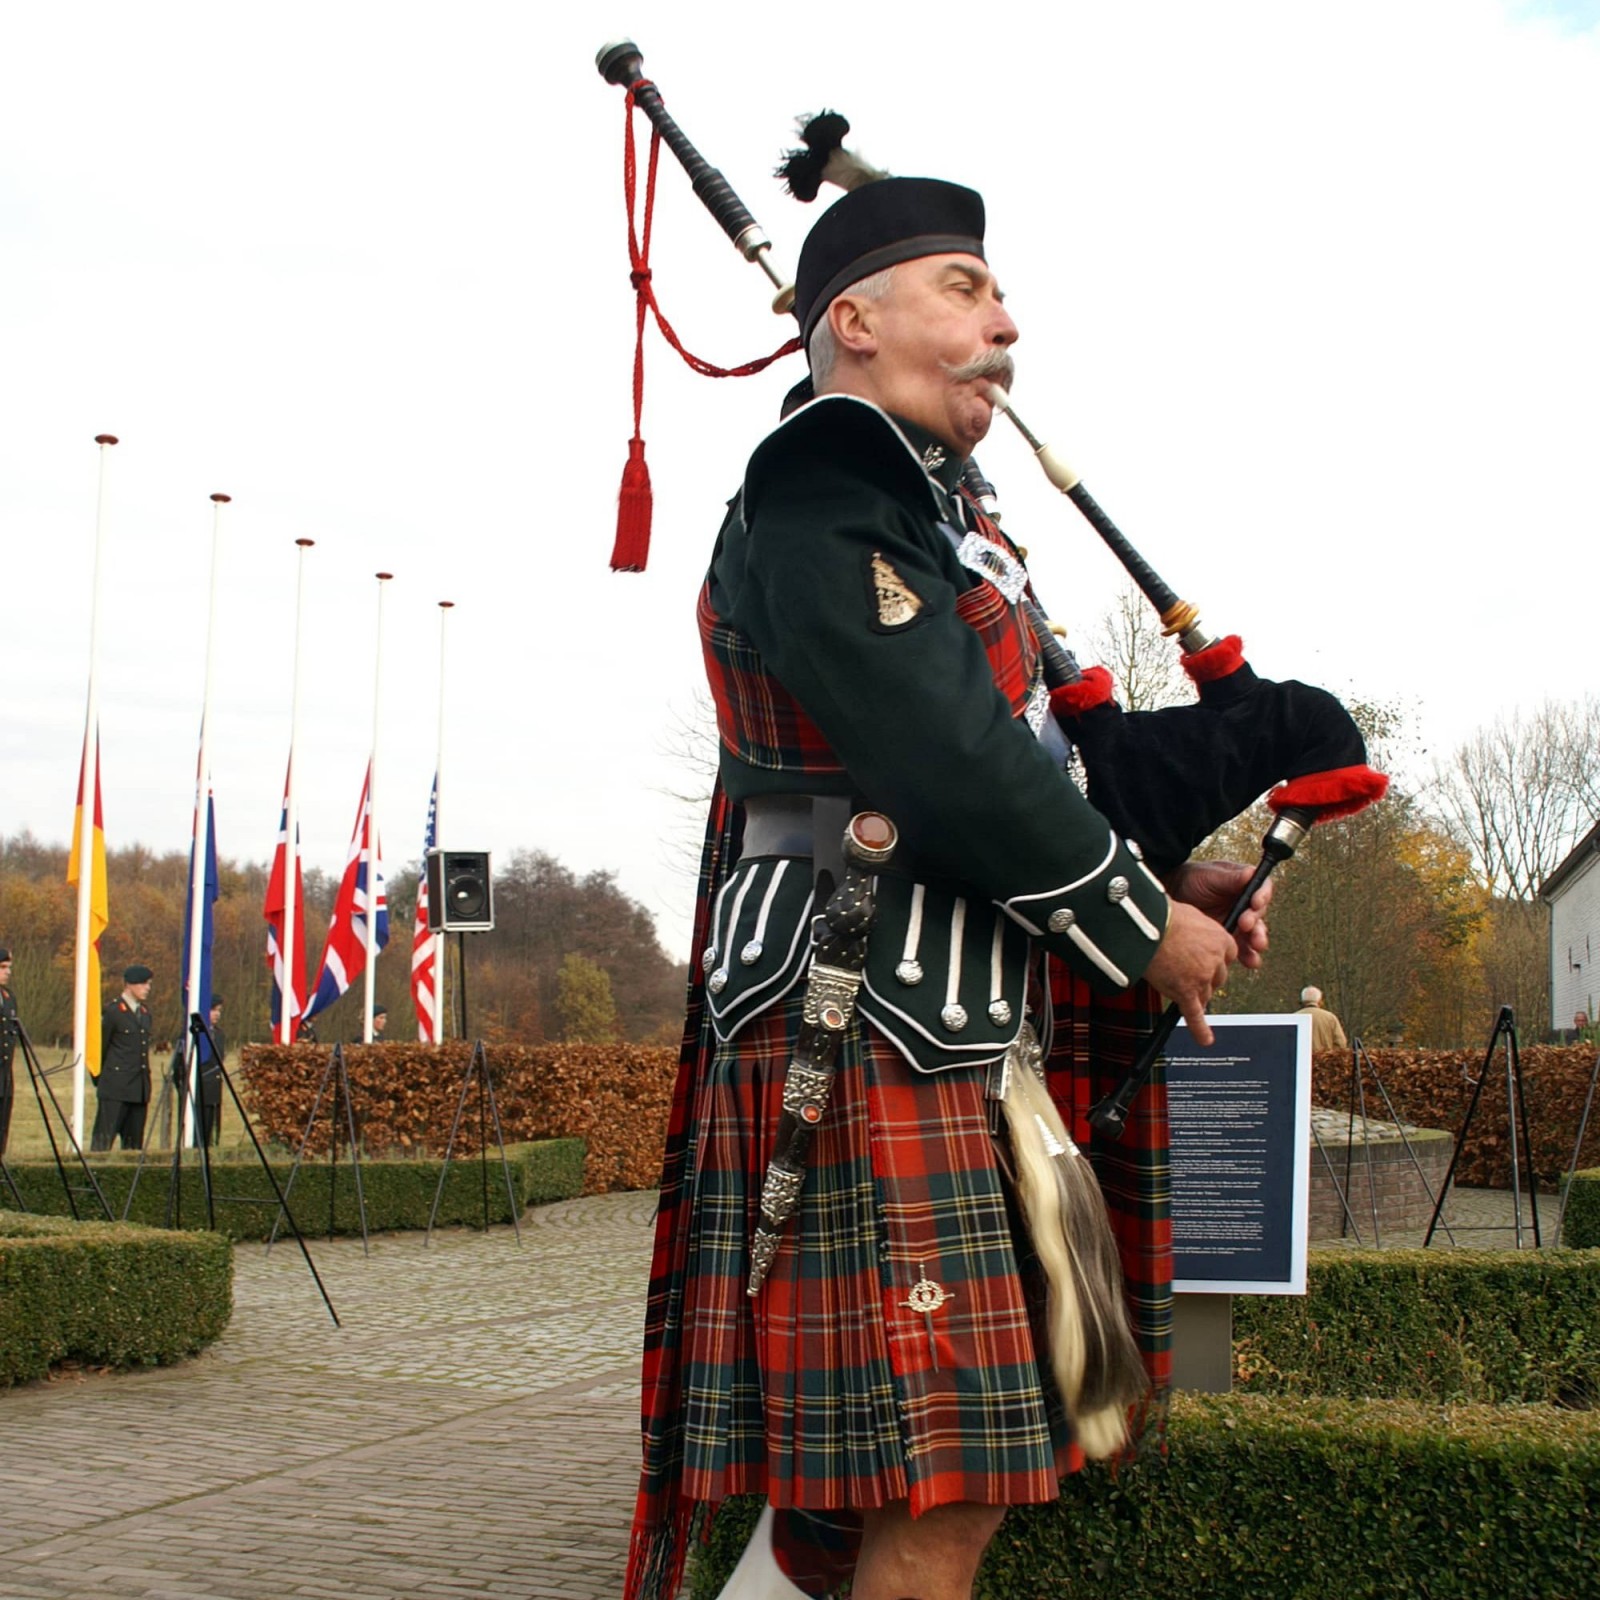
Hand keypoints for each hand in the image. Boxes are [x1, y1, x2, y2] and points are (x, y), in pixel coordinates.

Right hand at [1144, 901, 1234, 1046]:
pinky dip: (1200, 1029)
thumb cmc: (1161, 914)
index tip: (1204, 958)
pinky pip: (1195, 1015)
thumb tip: (1193, 929)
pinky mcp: (1186, 991)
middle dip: (1203, 977)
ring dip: (1195, 993)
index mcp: (1220, 939)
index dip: (1213, 959)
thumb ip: (1198, 927)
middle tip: (1185, 969)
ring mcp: (1201, 978)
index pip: (1227, 957)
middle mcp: (1215, 960)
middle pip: (1217, 978)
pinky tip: (1205, 1039)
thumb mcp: (1189, 913)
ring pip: (1205, 994)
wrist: (1144, 924)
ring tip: (1178, 985)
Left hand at [1165, 859, 1270, 968]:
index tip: (1255, 903)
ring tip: (1256, 946)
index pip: (1262, 889)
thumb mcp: (1210, 876)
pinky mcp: (1231, 937)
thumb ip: (1231, 878)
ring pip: (1255, 933)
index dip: (1262, 896)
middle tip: (1246, 925)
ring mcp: (1239, 921)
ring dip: (1258, 940)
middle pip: (1260, 914)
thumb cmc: (1193, 880)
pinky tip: (1250, 961)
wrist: (1172, 897)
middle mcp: (1246, 904)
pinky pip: (1244, 948)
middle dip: (1257, 920)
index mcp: (1245, 884)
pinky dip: (1248, 955)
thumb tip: (1251, 873)